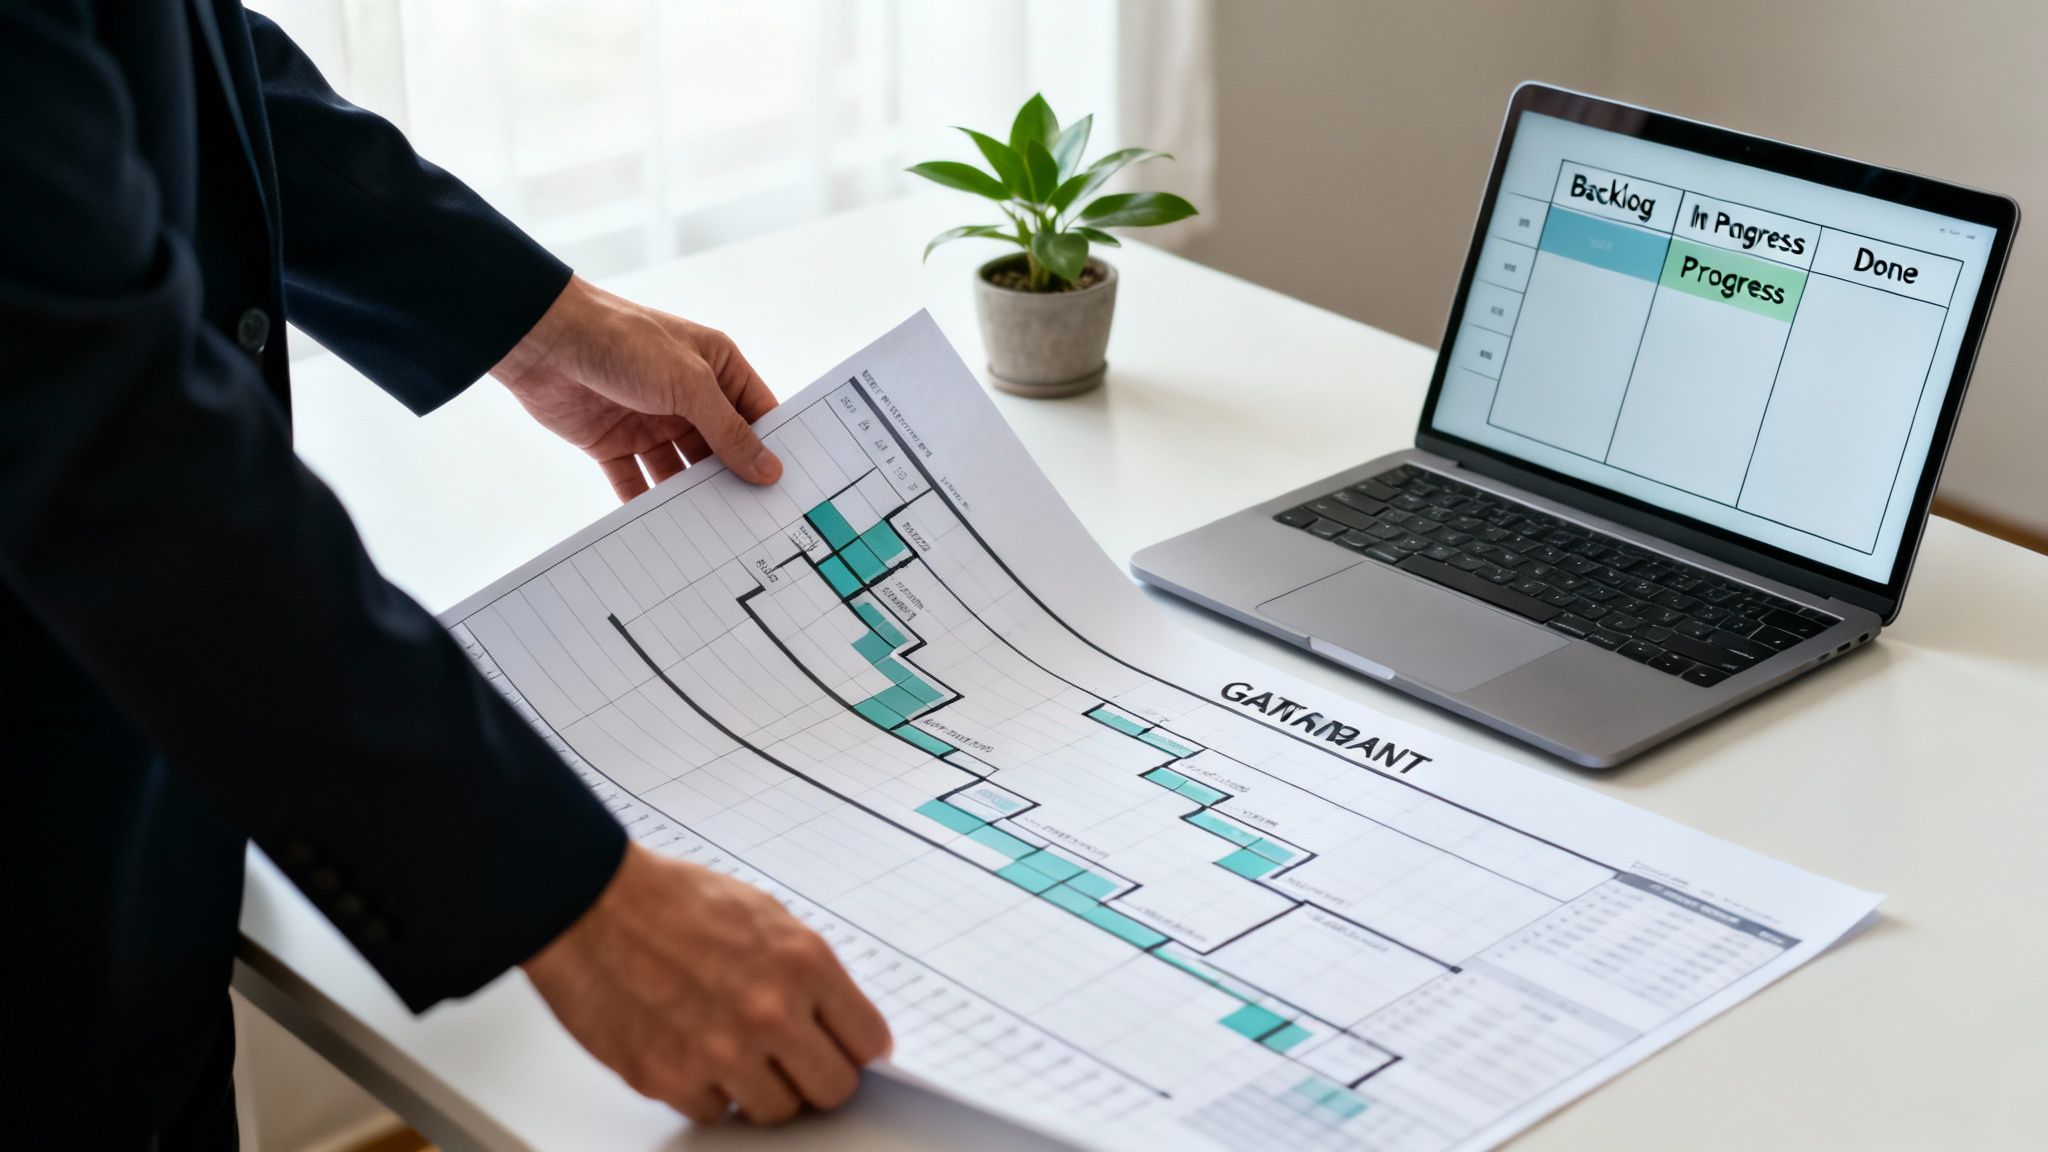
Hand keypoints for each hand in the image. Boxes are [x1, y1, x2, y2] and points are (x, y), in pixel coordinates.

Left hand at [492, 276, 783, 501]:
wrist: (545, 341)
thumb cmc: (624, 341)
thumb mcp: (690, 385)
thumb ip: (730, 431)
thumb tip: (769, 469)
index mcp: (715, 367)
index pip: (756, 413)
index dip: (772, 447)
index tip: (789, 487)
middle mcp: (686, 395)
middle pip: (720, 448)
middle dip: (734, 480)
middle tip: (756, 521)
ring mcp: (649, 420)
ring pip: (681, 470)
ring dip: (693, 496)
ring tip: (715, 533)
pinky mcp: (613, 442)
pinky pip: (636, 481)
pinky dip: (647, 503)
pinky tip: (663, 530)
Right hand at [523, 842, 891, 1123]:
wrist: (591, 905)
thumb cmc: (671, 901)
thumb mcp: (765, 914)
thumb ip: (807, 972)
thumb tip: (836, 1018)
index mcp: (803, 964)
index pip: (868, 1043)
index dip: (854, 1048)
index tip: (843, 1048)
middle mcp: (769, 1012)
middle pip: (833, 1089)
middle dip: (817, 1076)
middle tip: (796, 1062)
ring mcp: (720, 1052)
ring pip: (777, 1112)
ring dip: (763, 1089)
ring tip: (738, 1053)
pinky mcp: (670, 1078)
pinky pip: (715, 1113)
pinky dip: (709, 1091)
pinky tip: (694, 1053)